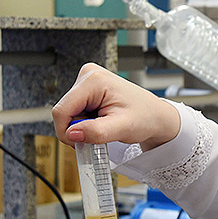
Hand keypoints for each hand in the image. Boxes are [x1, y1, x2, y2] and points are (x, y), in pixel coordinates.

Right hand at [52, 63, 180, 150]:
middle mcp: (87, 75)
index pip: (62, 110)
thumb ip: (96, 131)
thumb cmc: (145, 117)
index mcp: (93, 80)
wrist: (156, 116)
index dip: (68, 131)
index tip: (83, 143)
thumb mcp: (122, 128)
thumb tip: (72, 134)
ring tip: (105, 127)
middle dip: (78, 129)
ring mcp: (87, 81)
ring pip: (69, 113)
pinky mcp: (87, 89)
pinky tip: (101, 122)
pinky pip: (75, 112)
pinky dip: (85, 122)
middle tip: (100, 135)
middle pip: (64, 112)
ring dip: (82, 126)